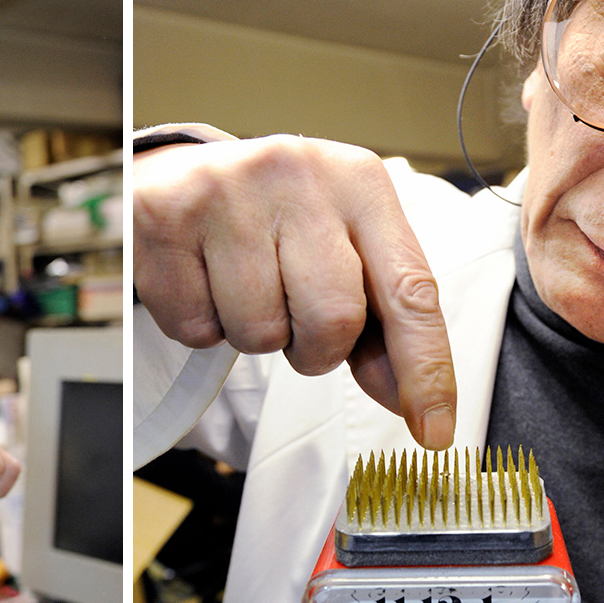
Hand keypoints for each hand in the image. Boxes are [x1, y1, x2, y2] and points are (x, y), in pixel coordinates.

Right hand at [134, 125, 456, 448]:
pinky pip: (197, 329)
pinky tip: (201, 280)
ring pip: (260, 333)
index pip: (410, 289)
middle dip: (314, 348)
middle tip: (291, 317)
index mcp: (359, 181)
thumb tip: (406, 395)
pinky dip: (201, 326)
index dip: (426, 367)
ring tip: (239, 287)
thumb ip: (376, 318)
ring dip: (253, 335)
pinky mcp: (168, 218)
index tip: (435, 429)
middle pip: (333, 320)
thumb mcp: (336, 245)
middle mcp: (299, 176)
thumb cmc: (272, 217)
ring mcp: (228, 194)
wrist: (180, 173)